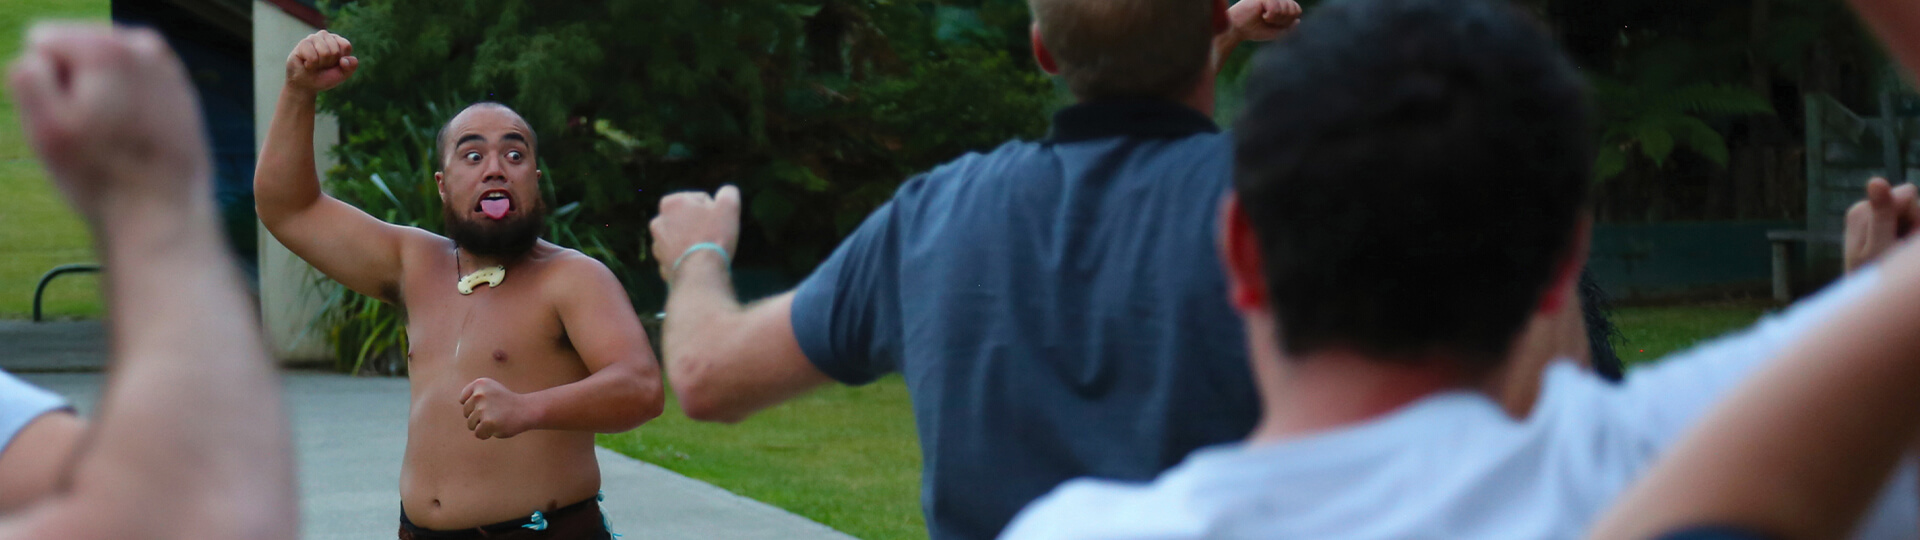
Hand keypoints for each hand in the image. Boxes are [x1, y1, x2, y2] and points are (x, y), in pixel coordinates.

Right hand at [8, 24, 211, 222]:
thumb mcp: (44, 127)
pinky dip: (126, 104)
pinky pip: (132, 86)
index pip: (43, 41)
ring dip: (100, 94)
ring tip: (113, 135)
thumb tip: (39, 53)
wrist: (164, 213)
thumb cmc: (100, 175)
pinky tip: (132, 135)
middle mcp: (144, 46)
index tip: (69, 119)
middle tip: (93, 132)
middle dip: (74, 85)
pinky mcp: (180, 90)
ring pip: (104, 68)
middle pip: (77, 49)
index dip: (47, 84)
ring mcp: (167, 68)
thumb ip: (28, 75)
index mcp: (106, 48)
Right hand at [284, 30, 356, 93]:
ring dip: (320, 64)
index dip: (341, 60)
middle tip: (322, 65)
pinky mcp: (302, 43)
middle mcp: (325, 36)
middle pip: (335, 51)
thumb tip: (344, 60)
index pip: (346, 46)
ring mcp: (313, 38)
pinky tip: (306, 64)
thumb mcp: (343, 74)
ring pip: (324, 53)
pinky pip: (313, 57)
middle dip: (329, 63)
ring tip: (314, 64)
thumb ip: (351, 66)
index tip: (334, 64)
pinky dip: (311, 65)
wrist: (306, 84)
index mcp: (337, 40)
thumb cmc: (324, 76)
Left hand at [460, 378, 535, 439]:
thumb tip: (461, 403)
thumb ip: (476, 393)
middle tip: (494, 413)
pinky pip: (478, 433)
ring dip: (482, 426)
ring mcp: (482, 408)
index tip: (487, 405)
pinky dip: (486, 434)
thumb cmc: (507, 403)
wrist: (526, 410)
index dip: (474, 406)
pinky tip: (497, 427)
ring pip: (470, 424)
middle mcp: (479, 394)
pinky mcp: (487, 422)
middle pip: (466, 413)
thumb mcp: (491, 389)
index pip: (463, 400)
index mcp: (480, 383)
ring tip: (496, 419)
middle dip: (477, 417)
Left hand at [649, 185, 741, 281]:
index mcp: (670, 202)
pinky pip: (678, 257)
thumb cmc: (713, 235)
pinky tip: (698, 263)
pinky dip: (687, 258)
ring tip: (705, 251)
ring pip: (683, 238)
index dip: (714, 211)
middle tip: (713, 236)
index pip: (700, 200)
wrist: (700, 273)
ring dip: (692, 241)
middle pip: (689, 219)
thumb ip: (728, 193)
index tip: (717, 223)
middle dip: (700, 225)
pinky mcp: (660, 264)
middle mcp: (658, 221)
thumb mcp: (728, 206)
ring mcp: (657, 244)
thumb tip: (727, 192)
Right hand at [1228, 0, 1302, 42]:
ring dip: (1275, 19)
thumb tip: (1298, 20)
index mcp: (1280, 3)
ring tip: (1264, 17)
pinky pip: (1276, 8)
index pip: (1297, 10)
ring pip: (1286, 9)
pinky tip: (1261, 14)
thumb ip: (1289, 27)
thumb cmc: (1254, 30)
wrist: (1238, 29)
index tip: (1275, 23)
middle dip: (1282, 20)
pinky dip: (1270, 16)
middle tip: (1268, 21)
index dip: (1288, 21)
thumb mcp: (1276, 32)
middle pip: (1293, 9)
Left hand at [1844, 177, 1919, 272]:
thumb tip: (1875, 180)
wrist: (1870, 300)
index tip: (1903, 240)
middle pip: (1911, 202)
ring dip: (1914, 232)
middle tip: (1899, 251)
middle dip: (1915, 224)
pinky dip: (1911, 235)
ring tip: (1898, 254)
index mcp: (1862, 210)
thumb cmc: (1875, 276)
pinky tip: (1899, 251)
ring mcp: (1873, 217)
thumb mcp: (1880, 248)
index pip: (1908, 194)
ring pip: (1914, 213)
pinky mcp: (1881, 226)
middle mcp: (1865, 209)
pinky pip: (1911, 223)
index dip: (1916, 216)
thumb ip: (1883, 215)